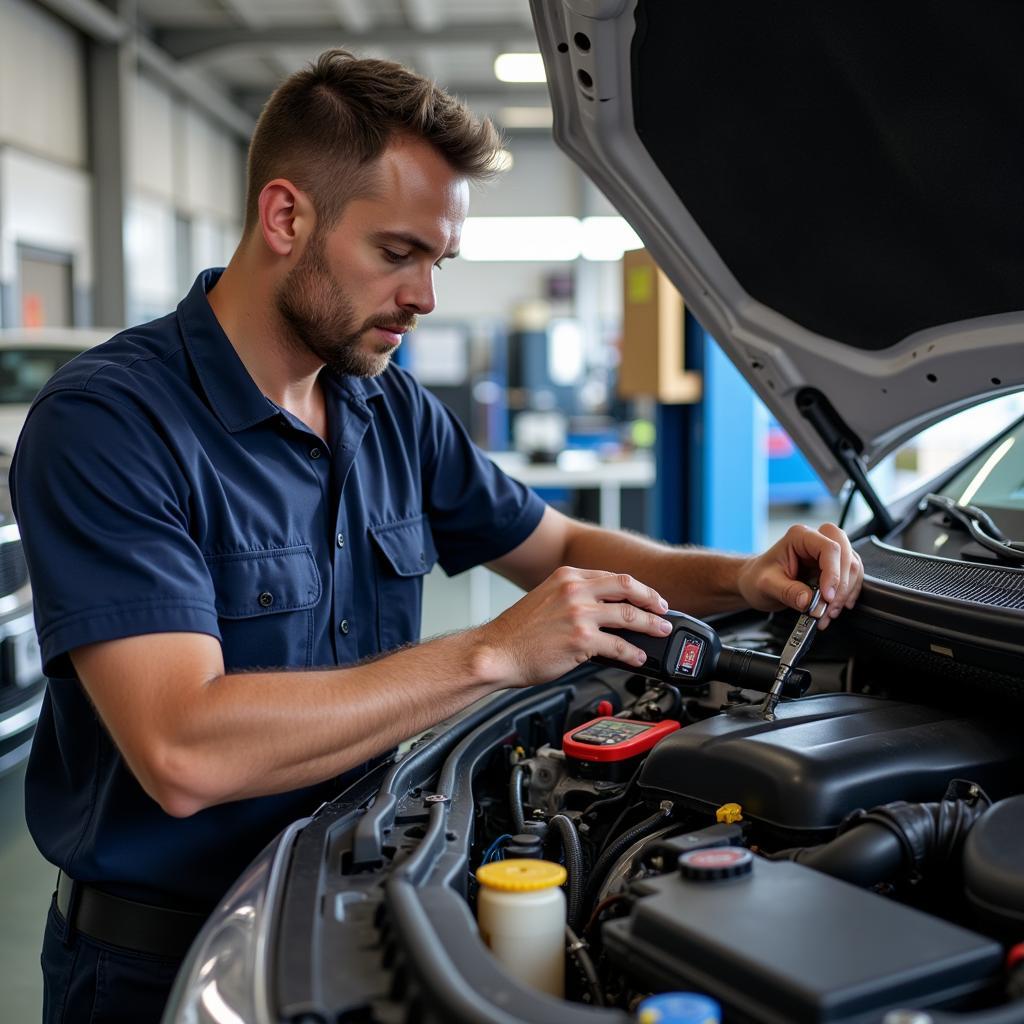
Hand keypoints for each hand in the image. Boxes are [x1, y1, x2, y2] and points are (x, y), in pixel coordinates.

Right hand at [474, 566, 670, 686]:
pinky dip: (633, 652)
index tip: (646, 595)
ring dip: (650, 624)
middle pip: (627, 587)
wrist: (497, 652)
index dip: (635, 587)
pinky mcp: (581, 640)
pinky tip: (638, 656)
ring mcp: (579, 614)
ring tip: (661, 631)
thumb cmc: (516, 633)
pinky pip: (618, 645)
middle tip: (663, 609)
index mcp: (567, 577)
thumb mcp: (545, 599)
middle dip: (651, 599)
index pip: (611, 576)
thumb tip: (601, 611)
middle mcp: (575, 591)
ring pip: (628, 615)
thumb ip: (572, 598)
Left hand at [735, 523, 862, 629]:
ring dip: (845, 594)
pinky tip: (834, 609)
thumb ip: (787, 592)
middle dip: (842, 584)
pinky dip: (846, 596)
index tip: (827, 596)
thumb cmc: (757, 578)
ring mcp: (826, 554)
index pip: (829, 548)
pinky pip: (850, 579)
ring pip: (852, 568)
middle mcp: (816, 541)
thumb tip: (808, 601)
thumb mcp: (766, 585)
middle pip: (846, 555)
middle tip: (829, 608)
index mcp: (799, 537)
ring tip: (828, 614)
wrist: (754, 584)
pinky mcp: (832, 568)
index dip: (833, 573)